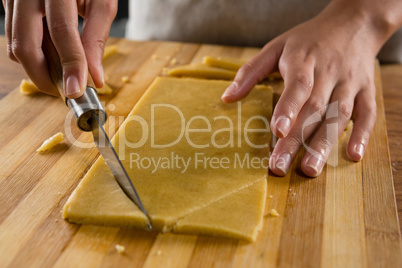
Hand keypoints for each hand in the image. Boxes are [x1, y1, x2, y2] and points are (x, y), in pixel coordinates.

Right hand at [2, 0, 116, 97]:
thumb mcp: (101, 2)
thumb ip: (96, 38)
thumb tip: (95, 77)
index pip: (61, 32)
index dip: (70, 65)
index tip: (77, 91)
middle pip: (25, 45)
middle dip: (44, 77)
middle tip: (65, 91)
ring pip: (15, 45)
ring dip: (39, 69)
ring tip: (62, 76)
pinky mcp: (7, 3)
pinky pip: (14, 37)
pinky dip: (32, 55)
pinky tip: (51, 58)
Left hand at [221, 0, 400, 176]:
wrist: (352, 23)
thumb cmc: (307, 40)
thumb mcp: (275, 47)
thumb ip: (251, 72)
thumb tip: (227, 97)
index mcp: (303, 60)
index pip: (298, 86)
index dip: (288, 109)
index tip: (277, 131)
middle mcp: (329, 73)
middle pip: (313, 109)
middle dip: (296, 140)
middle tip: (279, 167)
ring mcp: (350, 83)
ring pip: (339, 116)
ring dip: (325, 144)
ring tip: (309, 169)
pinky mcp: (366, 90)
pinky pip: (368, 113)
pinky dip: (362, 134)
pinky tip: (353, 155)